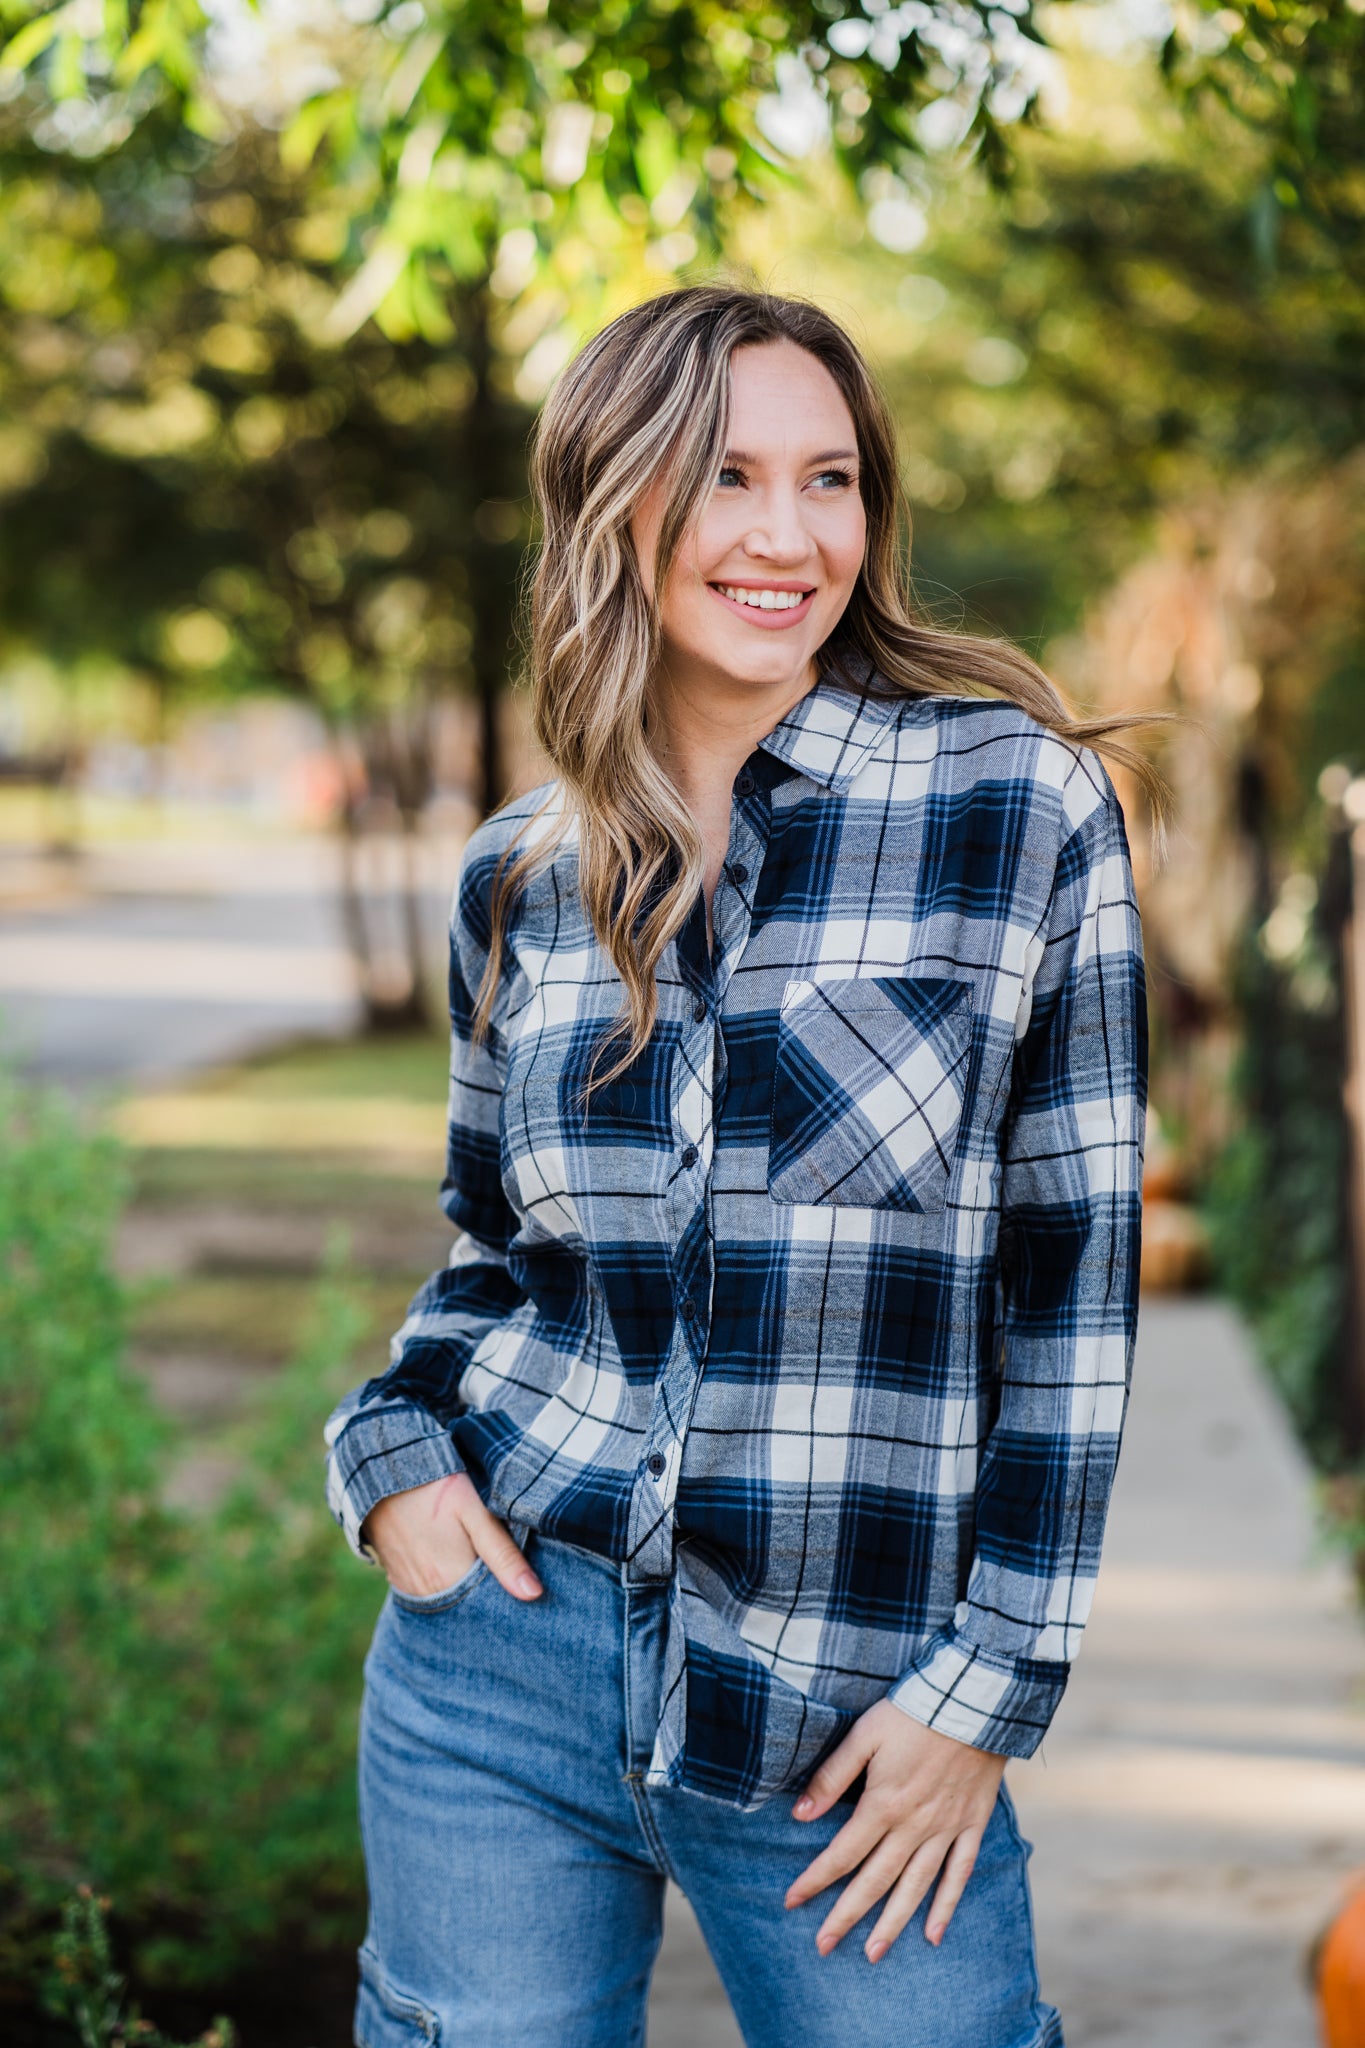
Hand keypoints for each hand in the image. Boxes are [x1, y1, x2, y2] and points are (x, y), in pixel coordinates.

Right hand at [361, 1472, 541, 1602]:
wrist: (381, 1467)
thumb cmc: (434, 1486)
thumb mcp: (475, 1512)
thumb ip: (503, 1554)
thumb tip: (534, 1594)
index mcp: (451, 1580)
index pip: (489, 1608)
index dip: (509, 1599)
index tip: (529, 1590)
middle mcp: (427, 1593)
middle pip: (468, 1607)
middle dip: (489, 1598)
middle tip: (510, 1579)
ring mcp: (408, 1587)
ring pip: (448, 1602)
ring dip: (466, 1593)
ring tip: (482, 1570)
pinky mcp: (396, 1577)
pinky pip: (427, 1594)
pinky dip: (444, 1587)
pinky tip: (455, 1568)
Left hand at [785, 1699, 1004, 1962]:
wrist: (973, 1701)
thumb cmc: (912, 1712)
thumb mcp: (864, 1735)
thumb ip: (832, 1776)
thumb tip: (800, 1814)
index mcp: (882, 1804)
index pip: (842, 1853)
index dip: (814, 1880)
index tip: (791, 1902)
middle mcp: (913, 1826)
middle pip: (875, 1880)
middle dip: (846, 1916)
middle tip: (824, 1947)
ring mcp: (945, 1829)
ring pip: (915, 1887)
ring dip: (892, 1923)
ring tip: (873, 1954)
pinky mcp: (972, 1825)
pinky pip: (959, 1874)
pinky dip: (946, 1906)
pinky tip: (934, 1936)